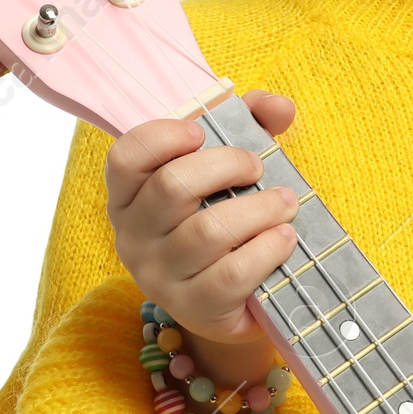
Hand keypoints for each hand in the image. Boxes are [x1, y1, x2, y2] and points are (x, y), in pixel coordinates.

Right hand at [105, 88, 299, 386]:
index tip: (202, 130)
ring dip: (258, 209)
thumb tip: (279, 105)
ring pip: (207, 231)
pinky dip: (266, 250)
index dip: (163, 136)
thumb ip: (248, 125)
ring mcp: (160, 276)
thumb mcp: (227, 175)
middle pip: (173, 186)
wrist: (229, 307)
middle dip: (226, 166)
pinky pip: (231, 274)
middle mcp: (134, 236)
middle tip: (258, 167)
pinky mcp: (195, 308)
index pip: (126, 157)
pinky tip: (286, 238)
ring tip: (286, 203)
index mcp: (128, 197)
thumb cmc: (224, 228)